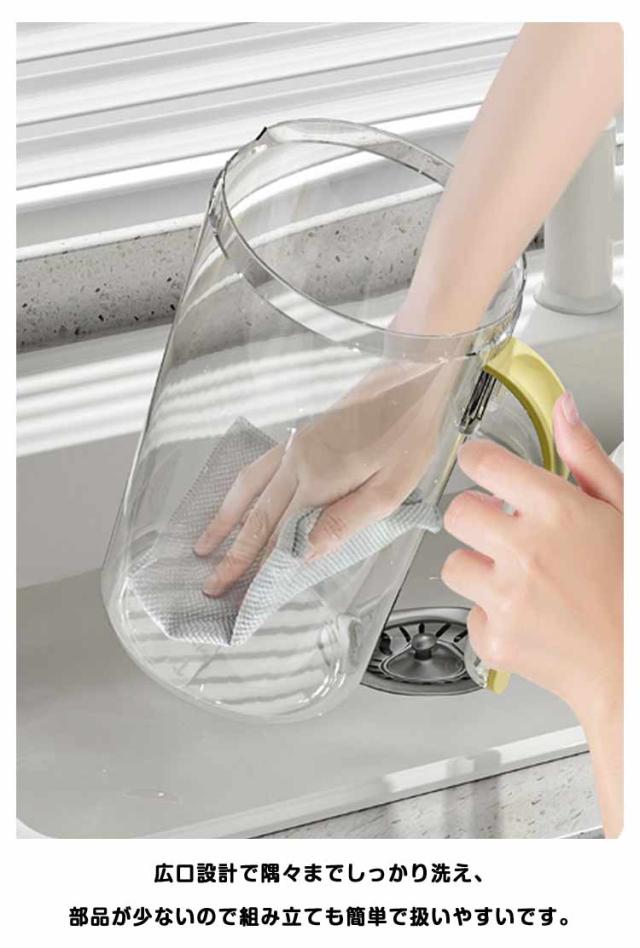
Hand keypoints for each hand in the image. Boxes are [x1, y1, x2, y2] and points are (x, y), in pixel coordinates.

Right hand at [194, 358, 458, 595]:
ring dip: (224, 522)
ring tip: (203, 547)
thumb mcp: (391, 488)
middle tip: (211, 587)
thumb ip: (346, 521)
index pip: (281, 535)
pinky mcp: (298, 438)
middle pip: (257, 518)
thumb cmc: (407, 435)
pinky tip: (232, 504)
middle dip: (233, 555)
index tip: (240, 596)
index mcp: (319, 480)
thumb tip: (306, 554)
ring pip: (247, 490)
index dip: (259, 568)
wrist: (407, 380)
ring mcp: (293, 448)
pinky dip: (237, 493)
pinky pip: (256, 470)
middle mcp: (296, 463)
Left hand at [441, 391, 621, 834]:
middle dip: (476, 517)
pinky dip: (493, 616)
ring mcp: (506, 598)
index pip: (484, 464)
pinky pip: (470, 614)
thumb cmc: (633, 589)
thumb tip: (563, 410)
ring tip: (521, 580)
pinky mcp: (494, 639)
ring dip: (479, 569)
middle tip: (503, 531)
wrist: (635, 667)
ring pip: (454, 564)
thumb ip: (587, 459)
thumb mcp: (623, 511)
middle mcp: (525, 551)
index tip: (479, 466)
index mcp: (557, 512)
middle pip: (457, 513)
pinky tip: (528, 616)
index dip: (478, 461)